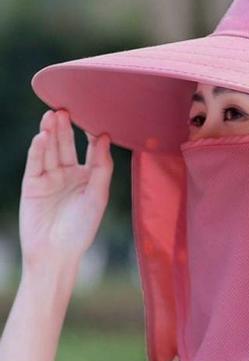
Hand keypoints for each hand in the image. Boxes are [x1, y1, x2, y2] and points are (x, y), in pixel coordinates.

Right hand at [19, 109, 113, 267]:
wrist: (56, 253)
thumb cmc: (82, 228)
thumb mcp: (97, 196)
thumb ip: (102, 167)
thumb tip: (104, 137)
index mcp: (89, 177)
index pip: (91, 150)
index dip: (91, 134)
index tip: (94, 116)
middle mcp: (69, 174)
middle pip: (67, 145)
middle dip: (67, 128)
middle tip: (67, 107)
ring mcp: (50, 178)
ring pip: (50, 150)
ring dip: (51, 134)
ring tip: (53, 115)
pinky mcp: (32, 184)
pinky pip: (35, 163)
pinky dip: (38, 150)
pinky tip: (42, 137)